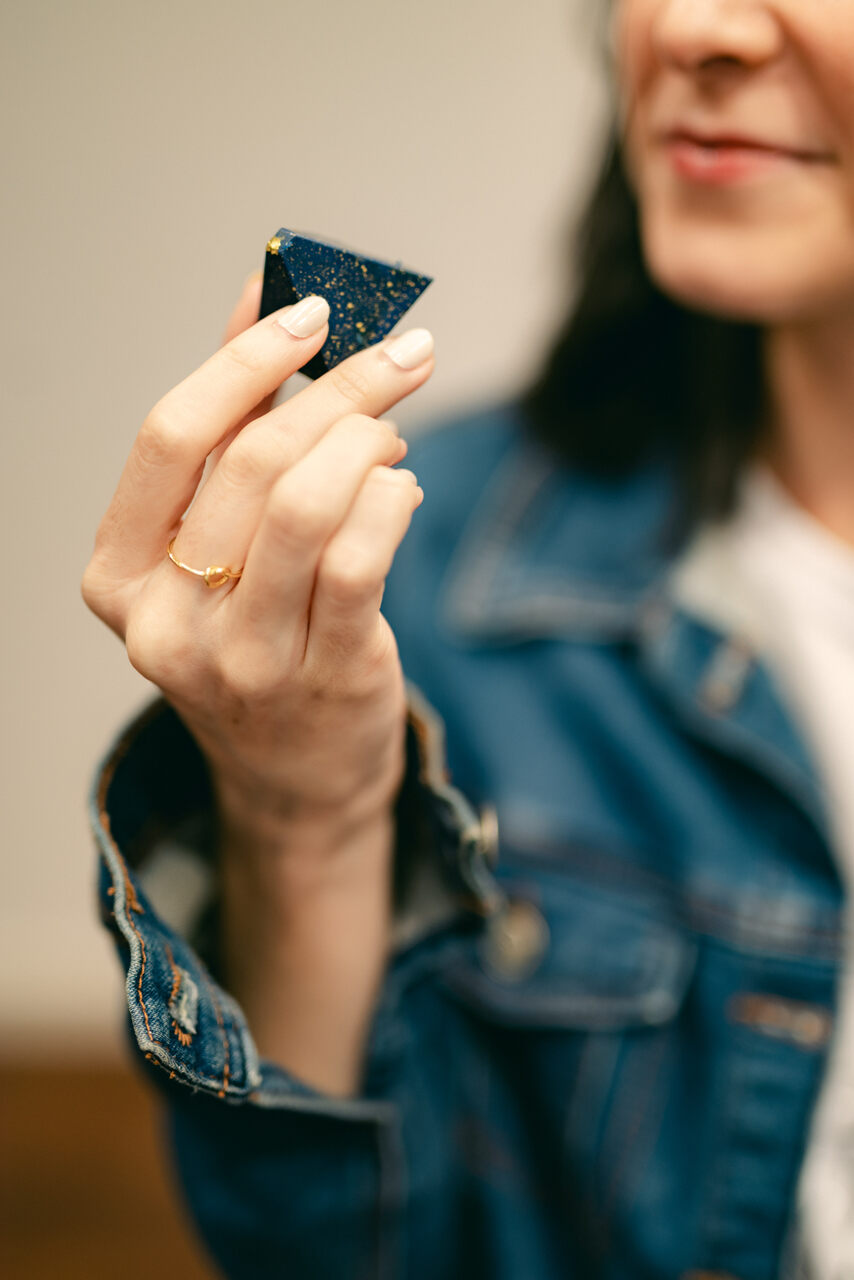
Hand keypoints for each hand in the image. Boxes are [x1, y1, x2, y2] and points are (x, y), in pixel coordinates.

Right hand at [82, 274, 433, 851]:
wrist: (297, 777)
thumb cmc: (254, 637)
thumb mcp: (216, 539)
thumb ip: (233, 420)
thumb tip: (263, 291)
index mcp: (119, 577)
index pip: (171, 437)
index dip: (246, 359)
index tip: (314, 314)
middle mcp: (167, 624)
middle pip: (252, 463)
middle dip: (340, 389)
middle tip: (398, 358)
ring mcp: (242, 662)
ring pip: (307, 506)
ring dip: (368, 440)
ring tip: (391, 433)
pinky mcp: (324, 680)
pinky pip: (362, 559)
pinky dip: (393, 498)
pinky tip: (402, 488)